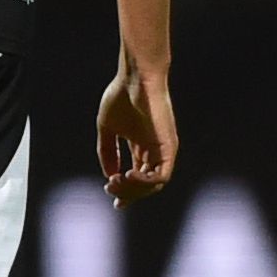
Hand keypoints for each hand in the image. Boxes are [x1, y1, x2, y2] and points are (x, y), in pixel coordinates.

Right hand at [92, 58, 178, 202]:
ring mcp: (163, 150)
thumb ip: (107, 152)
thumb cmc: (121, 96)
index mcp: (141, 146)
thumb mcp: (107, 128)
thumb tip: (109, 175)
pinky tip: (129, 174)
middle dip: (127, 191)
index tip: (112, 198)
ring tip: (118, 181)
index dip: (125, 191)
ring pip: (153, 185)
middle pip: (144, 185)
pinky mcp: (169, 147)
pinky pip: (162, 175)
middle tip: (111, 187)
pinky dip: (146, 181)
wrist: (136, 78)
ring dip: (134, 189)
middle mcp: (154, 151)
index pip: (137, 177)